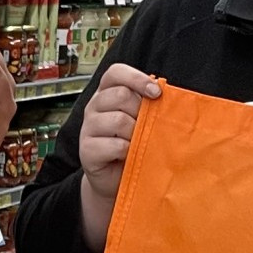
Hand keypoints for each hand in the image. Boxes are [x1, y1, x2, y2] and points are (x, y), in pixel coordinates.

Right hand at [76, 64, 160, 252]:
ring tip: (139, 143)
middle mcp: (94, 107)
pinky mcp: (87, 150)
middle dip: (140, 111)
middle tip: (147, 126)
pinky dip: (129, 150)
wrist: (116, 180)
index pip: (115, 73)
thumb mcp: (141, 121)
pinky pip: (114, 145)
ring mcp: (88, 128)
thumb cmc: (133, 146)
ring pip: (117, 119)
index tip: (157, 93)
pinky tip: (131, 155)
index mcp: (107, 94)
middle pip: (119, 95)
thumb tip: (166, 94)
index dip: (136, 78)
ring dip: (136, 133)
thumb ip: (148, 105)